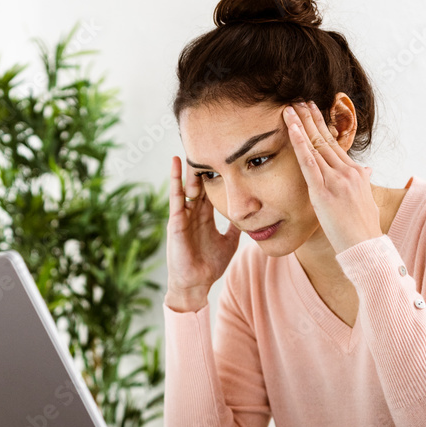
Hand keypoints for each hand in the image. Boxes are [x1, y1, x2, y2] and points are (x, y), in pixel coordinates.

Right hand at [165, 156, 240, 311]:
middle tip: (210, 142)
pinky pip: (176, 197)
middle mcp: (193, 212)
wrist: (196, 284)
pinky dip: (176, 180)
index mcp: (205, 216)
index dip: (217, 172)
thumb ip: (236, 227)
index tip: (225, 153)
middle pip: (199, 182)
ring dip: (190, 167)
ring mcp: (183, 215)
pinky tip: (177, 164)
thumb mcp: (230, 241)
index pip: (211, 188)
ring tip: (193, 145)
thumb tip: (250, 214)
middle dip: (203, 165)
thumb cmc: (210, 265)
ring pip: (187, 185)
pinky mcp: (176, 221)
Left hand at [285, 101, 381, 253]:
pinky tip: (291, 128)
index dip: (323, 126)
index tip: (314, 111)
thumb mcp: (367, 200)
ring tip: (290, 108)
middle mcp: (348, 171)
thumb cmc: (363, 229)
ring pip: (315, 145)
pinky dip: (298, 143)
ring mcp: (336, 180)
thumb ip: (363, 182)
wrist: (366, 246)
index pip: (335, 144)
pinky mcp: (323, 191)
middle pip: (325, 139)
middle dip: (311, 118)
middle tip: (299, 100)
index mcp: (356, 173)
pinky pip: (308, 162)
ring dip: (301, 124)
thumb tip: (365, 170)